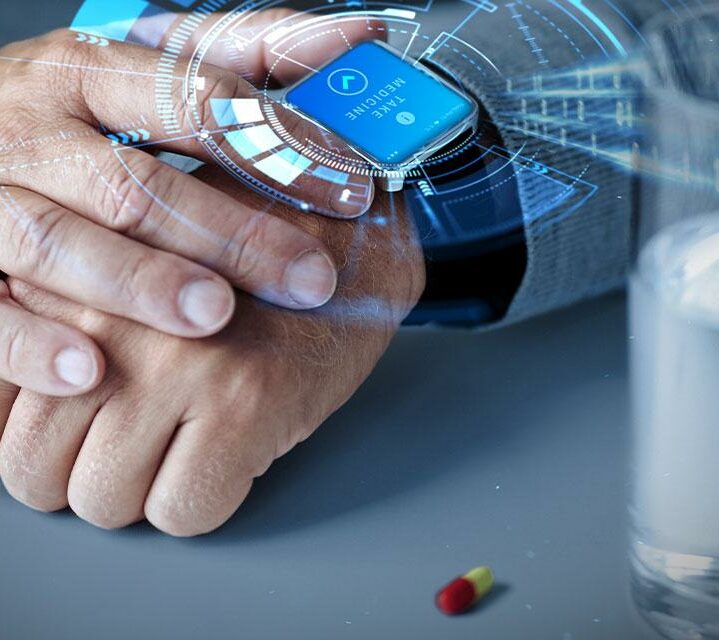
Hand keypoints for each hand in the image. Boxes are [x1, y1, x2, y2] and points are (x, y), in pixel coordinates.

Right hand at [0, 10, 378, 394]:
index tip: (348, 194)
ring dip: (140, 282)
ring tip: (212, 315)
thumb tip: (354, 36)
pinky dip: (32, 341)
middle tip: (307, 278)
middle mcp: (31, 132)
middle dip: (231, 235)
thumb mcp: (141, 68)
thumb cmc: (65, 115)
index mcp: (84, 74)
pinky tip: (87, 369)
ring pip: (58, 242)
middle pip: (137, 186)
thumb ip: (242, 55)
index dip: (276, 149)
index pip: (193, 103)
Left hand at [0, 166, 424, 535]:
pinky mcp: (246, 403)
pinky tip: (231, 457)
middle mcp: (107, 321)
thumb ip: (73, 323)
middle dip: (79, 479)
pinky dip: (202, 504)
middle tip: (132, 457)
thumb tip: (35, 401)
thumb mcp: (136, 269)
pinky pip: (183, 511)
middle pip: (33, 469)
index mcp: (70, 283)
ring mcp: (176, 363)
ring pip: (104, 501)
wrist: (348, 238)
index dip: (34, 442)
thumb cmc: (248, 261)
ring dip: (142, 495)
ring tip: (186, 452)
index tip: (74, 441)